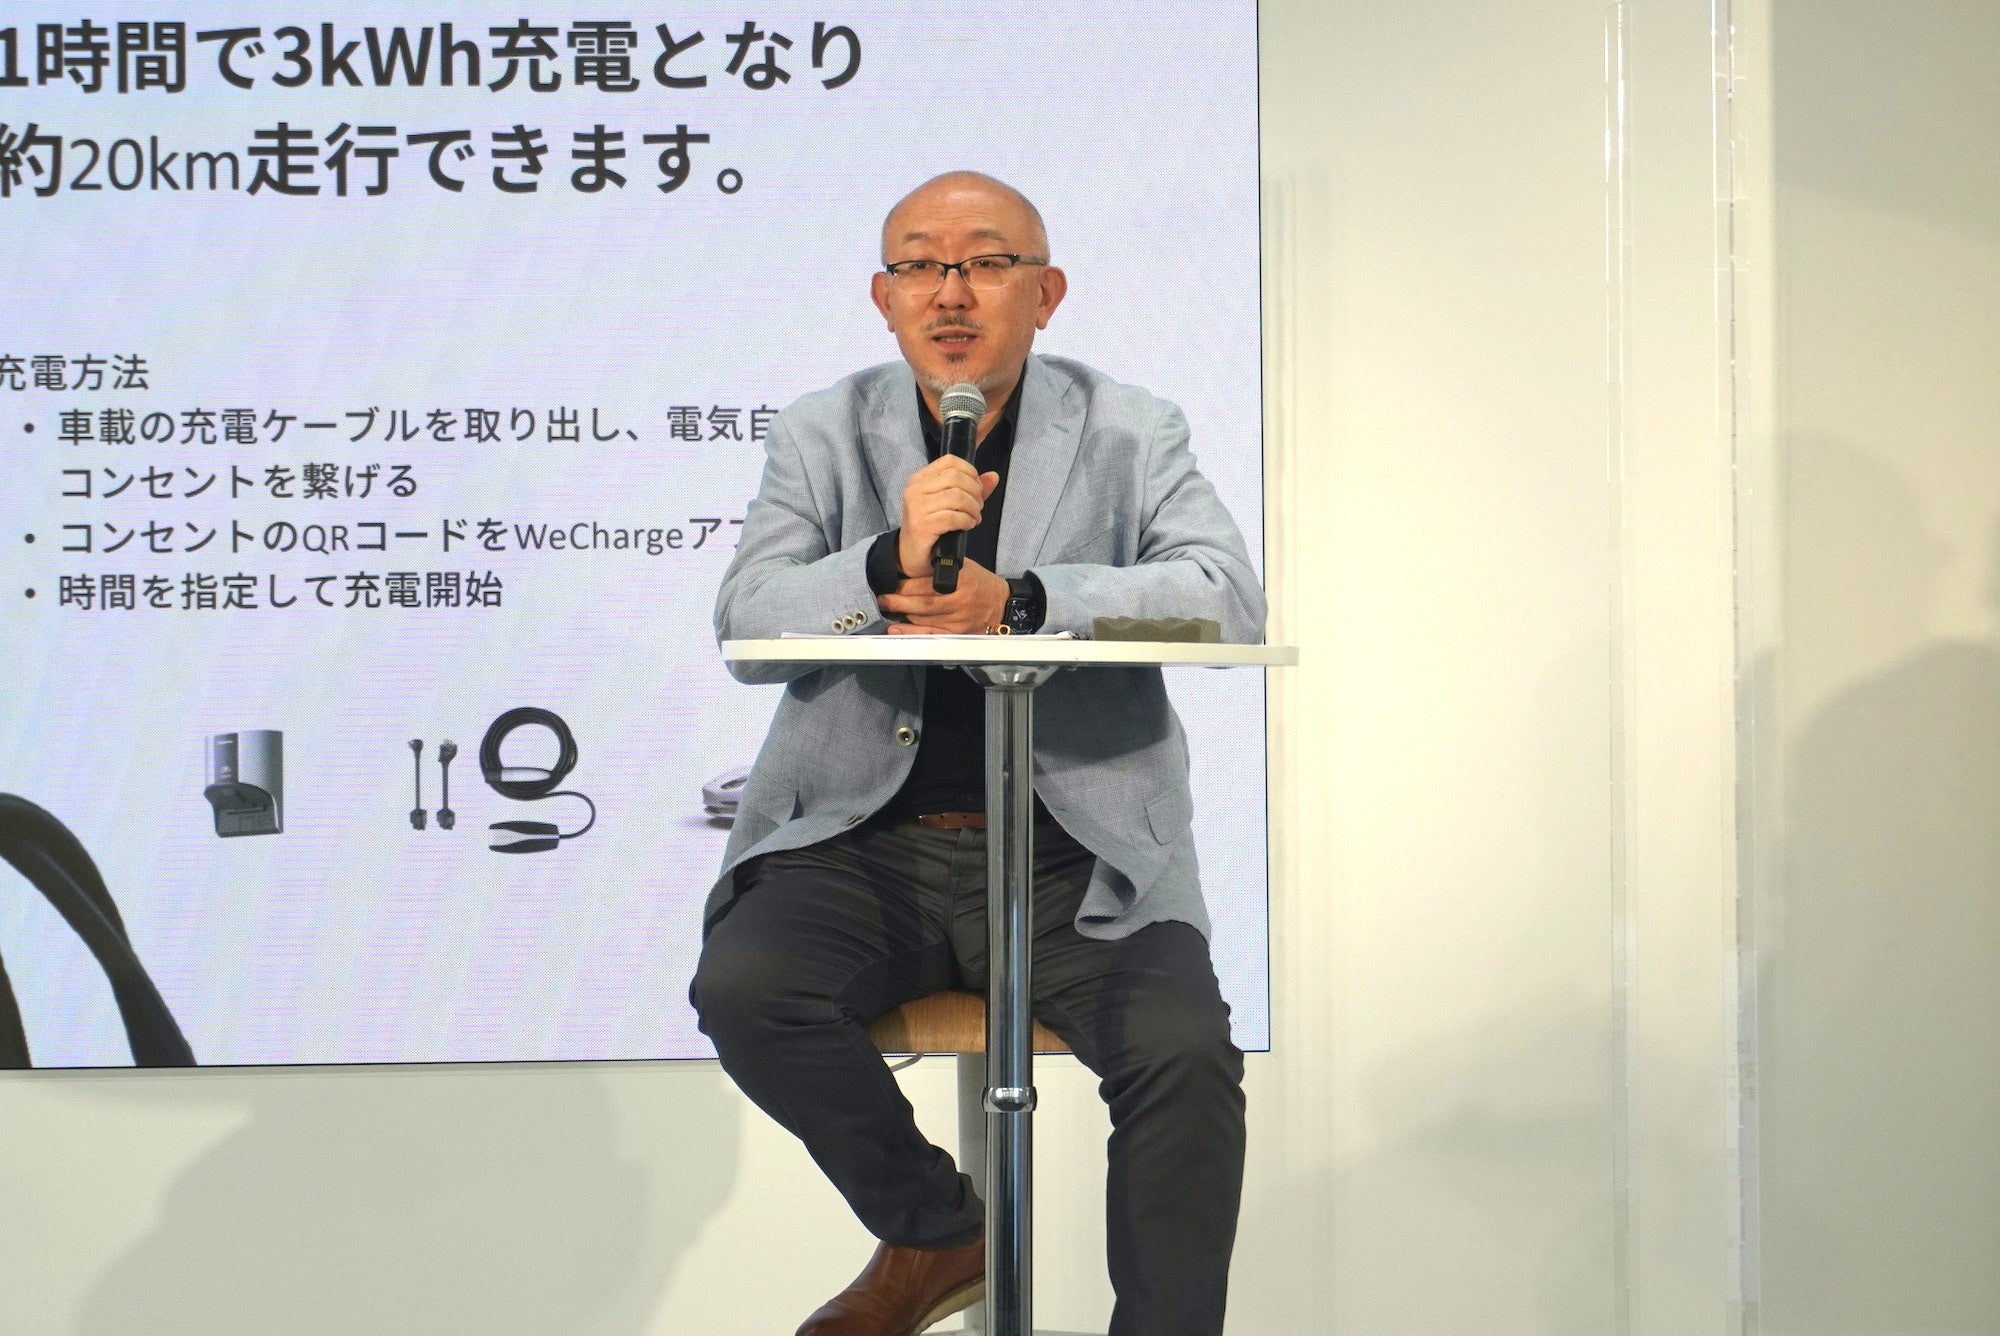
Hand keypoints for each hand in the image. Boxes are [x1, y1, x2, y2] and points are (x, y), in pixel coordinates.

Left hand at [879, 560, 1008, 634]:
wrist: (1001, 604)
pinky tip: (897, 629)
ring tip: (886, 609)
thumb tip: (913, 568)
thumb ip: (941, 568)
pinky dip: (911, 632)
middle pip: (922, 602)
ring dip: (902, 614)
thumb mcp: (964, 567)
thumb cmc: (980, 583)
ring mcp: (957, 619)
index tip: (892, 583)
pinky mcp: (956, 633)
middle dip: (898, 600)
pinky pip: (930, 634)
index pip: (926, 583)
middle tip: (882, 598)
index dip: (905, 585)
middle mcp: (958, 601)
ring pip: (923, 618)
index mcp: (960, 580)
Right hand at [898, 455, 999, 578]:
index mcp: (920, 479)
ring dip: (973, 508)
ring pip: (957, 497)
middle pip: (956, 478)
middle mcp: (915, 490)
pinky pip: (953, 517)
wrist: (911, 554)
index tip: (976, 488)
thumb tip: (993, 476)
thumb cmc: (931, 526)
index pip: (950, 461)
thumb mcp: (949, 503)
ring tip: (973, 517)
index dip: (970, 472)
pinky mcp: (922, 525)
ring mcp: (917, 507)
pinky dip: (967, 521)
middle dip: (975, 492)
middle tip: (977, 507)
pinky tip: (967, 525)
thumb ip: (971, 489)